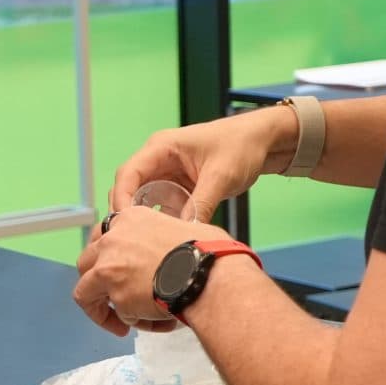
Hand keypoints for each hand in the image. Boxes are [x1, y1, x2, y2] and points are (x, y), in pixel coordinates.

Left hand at [74, 206, 218, 338]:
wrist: (212, 274)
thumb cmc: (210, 253)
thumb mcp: (183, 227)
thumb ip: (162, 239)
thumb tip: (169, 255)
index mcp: (130, 219)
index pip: (103, 237)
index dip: (107, 258)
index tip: (118, 273)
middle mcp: (112, 240)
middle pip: (85, 263)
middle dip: (96, 285)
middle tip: (112, 300)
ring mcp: (109, 268)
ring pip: (85, 293)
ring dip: (103, 311)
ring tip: (124, 325)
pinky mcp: (116, 295)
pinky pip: (116, 316)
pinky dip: (131, 323)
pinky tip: (159, 323)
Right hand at [106, 110, 280, 224]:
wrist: (263, 141)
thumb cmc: (241, 146)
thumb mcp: (221, 176)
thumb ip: (200, 204)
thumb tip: (183, 232)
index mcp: (161, 147)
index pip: (128, 174)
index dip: (121, 199)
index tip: (124, 223)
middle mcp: (158, 160)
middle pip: (129, 188)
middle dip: (128, 213)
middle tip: (131, 239)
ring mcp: (167, 174)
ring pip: (143, 200)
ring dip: (145, 219)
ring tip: (146, 243)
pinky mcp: (178, 186)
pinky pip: (162, 206)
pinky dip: (162, 220)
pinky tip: (166, 237)